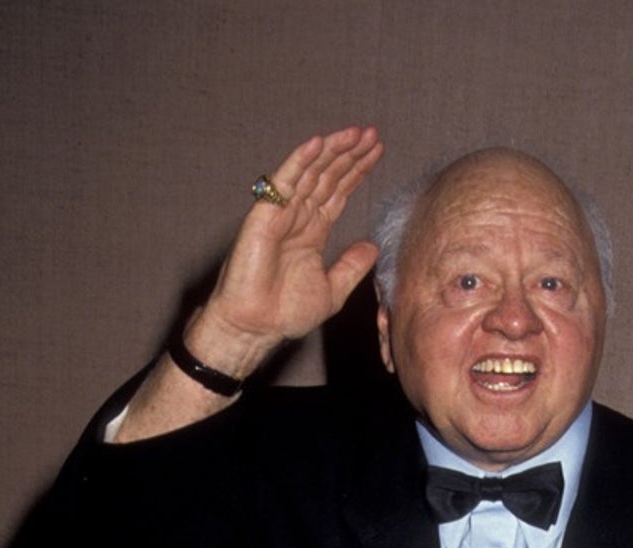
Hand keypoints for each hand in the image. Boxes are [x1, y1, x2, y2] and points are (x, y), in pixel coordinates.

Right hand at [116, 126, 382, 440]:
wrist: (256, 329)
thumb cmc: (285, 314)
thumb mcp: (332, 291)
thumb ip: (352, 266)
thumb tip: (373, 246)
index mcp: (312, 233)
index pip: (337, 192)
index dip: (356, 171)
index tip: (376, 152)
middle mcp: (297, 218)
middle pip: (327, 177)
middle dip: (349, 155)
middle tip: (372, 134)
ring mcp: (280, 215)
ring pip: (309, 174)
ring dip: (332, 151)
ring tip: (355, 133)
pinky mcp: (264, 216)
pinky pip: (283, 183)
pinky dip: (300, 161)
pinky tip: (318, 142)